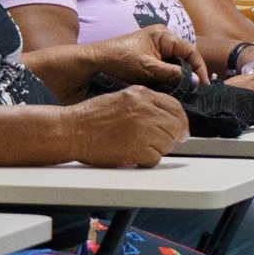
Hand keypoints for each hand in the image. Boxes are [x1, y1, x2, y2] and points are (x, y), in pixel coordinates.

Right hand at [61, 85, 188, 167]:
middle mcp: (145, 110)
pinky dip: (147, 160)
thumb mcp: (122, 98)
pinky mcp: (137, 149)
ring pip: (167, 144)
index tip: (180, 129)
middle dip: (171, 136)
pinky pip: (155, 159)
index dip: (180, 120)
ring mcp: (143, 130)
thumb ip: (145, 104)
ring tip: (139, 147)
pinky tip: (134, 155)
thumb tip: (167, 118)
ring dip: (157, 149)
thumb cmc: (92, 116)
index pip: (175, 106)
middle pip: (175, 126)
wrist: (73, 130)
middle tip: (161, 142)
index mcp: (142, 94)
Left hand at [85, 26, 207, 88]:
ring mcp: (154, 50)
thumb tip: (195, 82)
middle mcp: (161, 40)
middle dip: (190, 74)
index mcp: (163, 35)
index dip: (199, 68)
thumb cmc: (118, 61)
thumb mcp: (148, 68)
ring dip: (179, 79)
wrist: (93, 64)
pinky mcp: (147, 60)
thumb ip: (173, 74)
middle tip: (195, 92)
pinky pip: (165, 69)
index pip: (190, 50)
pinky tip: (170, 91)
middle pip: (184, 58)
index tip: (202, 85)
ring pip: (175, 65)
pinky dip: (169, 80)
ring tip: (185, 94)